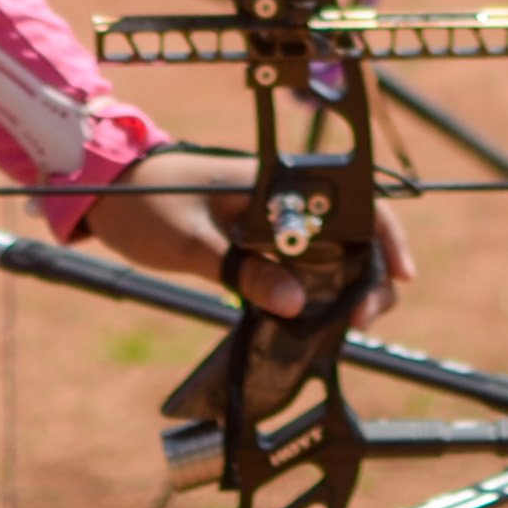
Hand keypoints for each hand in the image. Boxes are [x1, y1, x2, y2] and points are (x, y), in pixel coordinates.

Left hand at [78, 151, 416, 322]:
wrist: (108, 191)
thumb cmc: (147, 203)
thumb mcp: (192, 242)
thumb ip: (242, 270)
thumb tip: (295, 304)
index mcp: (277, 183)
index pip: (354, 199)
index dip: (386, 235)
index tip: (399, 277)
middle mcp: (284, 199)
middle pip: (351, 232)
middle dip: (369, 274)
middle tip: (362, 318)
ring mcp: (271, 221)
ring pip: (327, 253)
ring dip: (344, 286)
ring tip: (345, 324)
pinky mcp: (254, 242)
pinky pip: (297, 266)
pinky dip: (312, 291)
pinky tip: (312, 319)